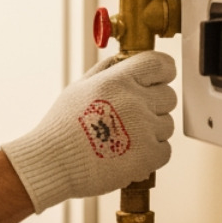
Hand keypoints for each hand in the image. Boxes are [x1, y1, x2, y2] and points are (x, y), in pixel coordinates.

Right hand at [2, 51, 176, 213]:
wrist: (52, 164)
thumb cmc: (62, 127)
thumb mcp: (79, 87)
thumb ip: (105, 70)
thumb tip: (125, 58)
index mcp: (117, 80)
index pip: (160, 64)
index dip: (163, 72)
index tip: (158, 80)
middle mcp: (134, 101)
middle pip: (169, 96)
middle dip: (155, 104)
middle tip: (133, 116)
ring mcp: (144, 129)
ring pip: (167, 124)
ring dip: (152, 131)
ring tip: (125, 138)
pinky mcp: (148, 156)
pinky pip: (165, 149)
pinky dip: (152, 154)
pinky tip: (129, 153)